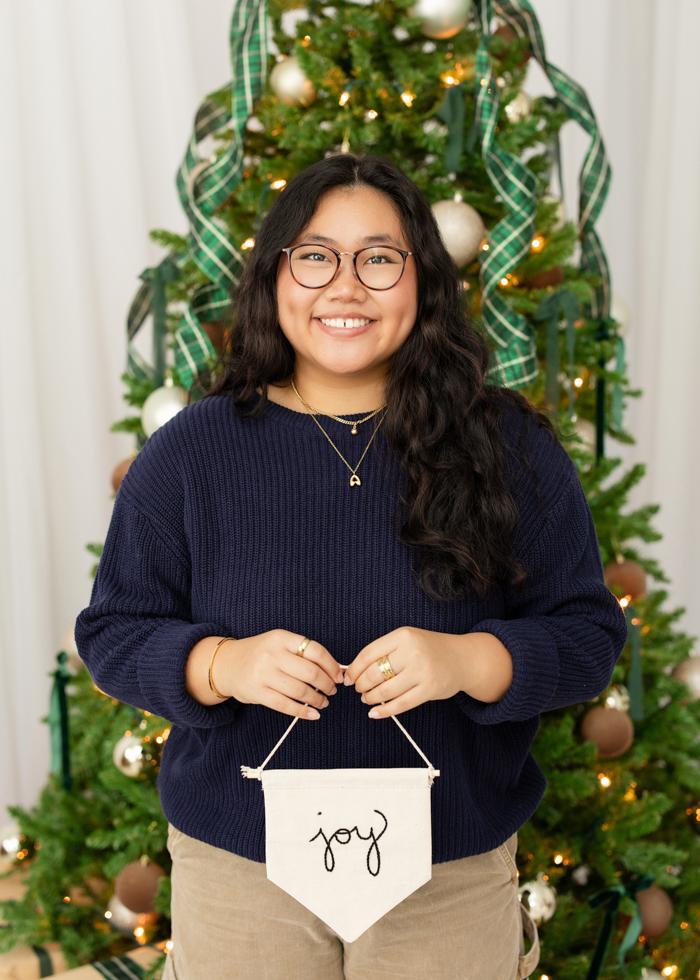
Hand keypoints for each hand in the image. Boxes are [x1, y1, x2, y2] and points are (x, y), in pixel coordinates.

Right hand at [219, 630, 343, 719]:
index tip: (338, 676)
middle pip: (310, 672)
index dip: (331, 665)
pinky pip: (285, 705)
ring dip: (317, 699)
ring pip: (300, 691)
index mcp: (281, 638)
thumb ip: (303, 653)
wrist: (227, 664)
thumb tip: (335, 670)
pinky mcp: (257, 692)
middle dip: (327, 684)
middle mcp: (272, 654)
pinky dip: (303, 712)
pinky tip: (313, 714)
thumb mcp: (279, 644)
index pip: (315, 650)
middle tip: (332, 690)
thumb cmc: (261, 654)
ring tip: (323, 702)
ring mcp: (263, 674)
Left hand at [342, 626, 466, 718]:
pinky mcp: (429, 689)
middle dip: (361, 685)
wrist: (463, 658)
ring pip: (386, 690)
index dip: (354, 669)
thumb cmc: (429, 649)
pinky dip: (384, 711)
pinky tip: (375, 713)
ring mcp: (422, 672)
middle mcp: (412, 652)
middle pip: (374, 673)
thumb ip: (384, 651)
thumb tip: (353, 671)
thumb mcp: (407, 640)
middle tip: (358, 689)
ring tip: (367, 698)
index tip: (347, 678)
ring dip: (370, 697)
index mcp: (403, 636)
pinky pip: (401, 704)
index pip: (368, 654)